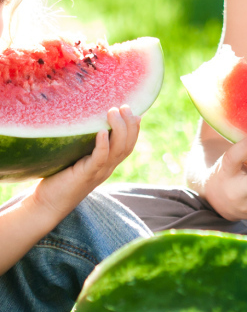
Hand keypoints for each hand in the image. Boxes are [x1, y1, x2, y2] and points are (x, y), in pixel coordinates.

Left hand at [33, 105, 140, 219]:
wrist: (47, 205)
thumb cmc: (58, 178)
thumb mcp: (76, 157)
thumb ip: (85, 144)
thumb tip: (86, 123)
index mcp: (107, 164)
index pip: (128, 145)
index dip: (134, 129)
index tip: (134, 111)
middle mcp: (107, 168)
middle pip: (127, 146)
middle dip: (130, 125)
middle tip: (124, 107)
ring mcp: (98, 172)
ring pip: (118, 150)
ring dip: (119, 129)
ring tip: (113, 111)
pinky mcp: (85, 175)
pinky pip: (100, 159)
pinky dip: (103, 145)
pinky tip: (101, 132)